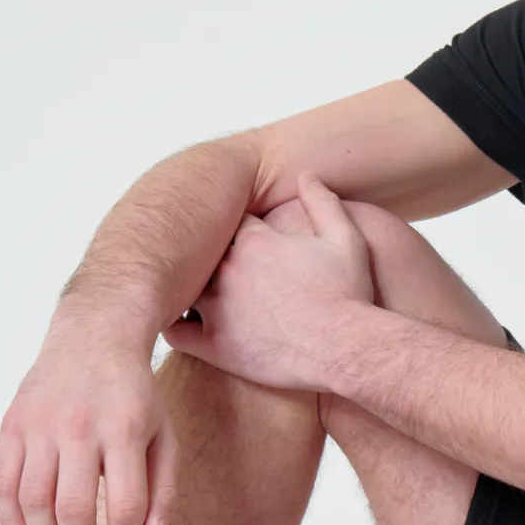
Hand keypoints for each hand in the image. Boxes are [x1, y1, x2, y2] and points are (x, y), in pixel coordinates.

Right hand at [0, 332, 178, 524]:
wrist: (93, 338)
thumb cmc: (135, 396)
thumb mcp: (163, 435)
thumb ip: (163, 490)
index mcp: (124, 431)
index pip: (124, 506)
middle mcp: (78, 428)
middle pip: (73, 509)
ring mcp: (39, 426)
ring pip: (33, 501)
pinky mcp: (11, 426)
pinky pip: (1, 484)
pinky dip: (9, 522)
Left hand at [161, 173, 374, 391]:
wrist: (348, 349)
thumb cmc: (350, 296)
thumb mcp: (346, 240)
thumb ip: (323, 202)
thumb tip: (306, 175)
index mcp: (254, 241)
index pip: (225, 221)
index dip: (231, 228)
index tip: (238, 237)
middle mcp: (227, 270)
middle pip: (198, 250)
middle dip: (204, 253)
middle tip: (209, 259)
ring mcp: (217, 308)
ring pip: (181, 286)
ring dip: (186, 286)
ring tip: (192, 289)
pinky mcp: (215, 345)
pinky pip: (175, 331)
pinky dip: (174, 324)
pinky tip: (185, 323)